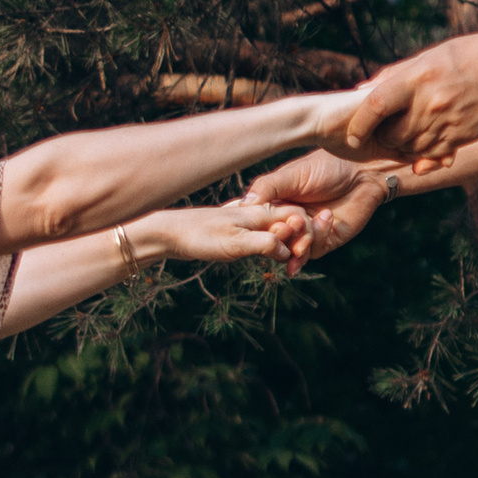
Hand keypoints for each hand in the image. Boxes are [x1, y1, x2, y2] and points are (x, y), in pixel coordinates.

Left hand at [137, 199, 312, 274]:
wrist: (171, 233)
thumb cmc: (200, 236)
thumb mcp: (235, 244)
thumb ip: (264, 245)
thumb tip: (288, 251)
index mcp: (261, 212)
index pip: (297, 218)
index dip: (306, 235)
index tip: (299, 257)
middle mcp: (258, 213)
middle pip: (292, 223)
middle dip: (302, 241)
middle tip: (296, 265)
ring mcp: (250, 221)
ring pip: (281, 230)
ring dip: (289, 246)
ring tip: (290, 265)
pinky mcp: (242, 231)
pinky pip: (268, 237)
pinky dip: (276, 248)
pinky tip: (274, 260)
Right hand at [243, 152, 397, 262]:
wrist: (363, 169)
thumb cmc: (326, 165)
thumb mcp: (291, 174)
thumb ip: (266, 188)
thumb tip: (242, 204)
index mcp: (275, 204)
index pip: (258, 223)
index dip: (256, 227)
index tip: (258, 224)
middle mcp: (289, 220)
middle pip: (274, 241)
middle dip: (277, 237)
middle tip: (285, 227)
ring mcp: (308, 232)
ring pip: (293, 250)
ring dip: (296, 243)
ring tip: (303, 228)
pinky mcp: (327, 240)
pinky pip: (315, 250)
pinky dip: (317, 239)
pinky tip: (325, 218)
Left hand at [328, 25, 477, 166]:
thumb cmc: (471, 54)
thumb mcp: (431, 55)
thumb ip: (396, 74)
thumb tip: (363, 90)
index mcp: (418, 77)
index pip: (375, 106)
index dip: (358, 125)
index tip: (352, 136)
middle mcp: (430, 103)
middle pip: (392, 135)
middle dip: (384, 137)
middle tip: (386, 130)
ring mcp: (448, 123)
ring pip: (412, 149)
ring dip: (405, 147)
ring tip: (411, 133)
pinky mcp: (463, 137)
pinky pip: (434, 156)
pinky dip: (426, 156)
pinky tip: (427, 145)